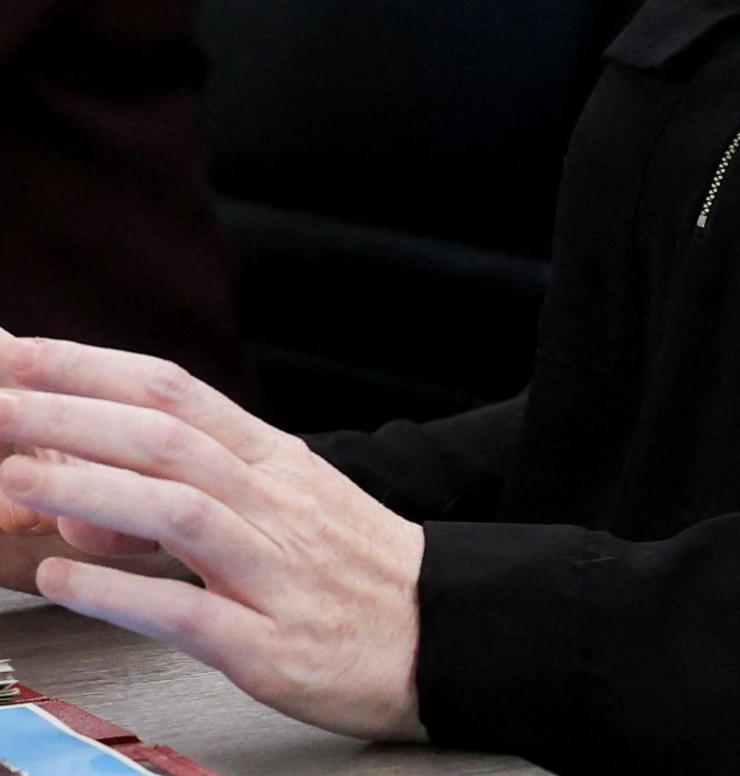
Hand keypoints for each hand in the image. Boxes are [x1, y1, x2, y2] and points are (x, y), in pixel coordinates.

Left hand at [0, 337, 424, 741]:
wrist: (439, 633)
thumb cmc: (348, 569)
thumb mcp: (280, 504)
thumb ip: (186, 484)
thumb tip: (80, 476)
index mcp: (274, 461)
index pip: (176, 393)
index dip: (91, 368)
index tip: (16, 353)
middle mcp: (274, 504)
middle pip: (167, 440)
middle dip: (70, 415)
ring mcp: (274, 573)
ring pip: (178, 512)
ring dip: (87, 491)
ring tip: (10, 480)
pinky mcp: (270, 643)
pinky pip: (189, 612)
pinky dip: (121, 592)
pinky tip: (65, 579)